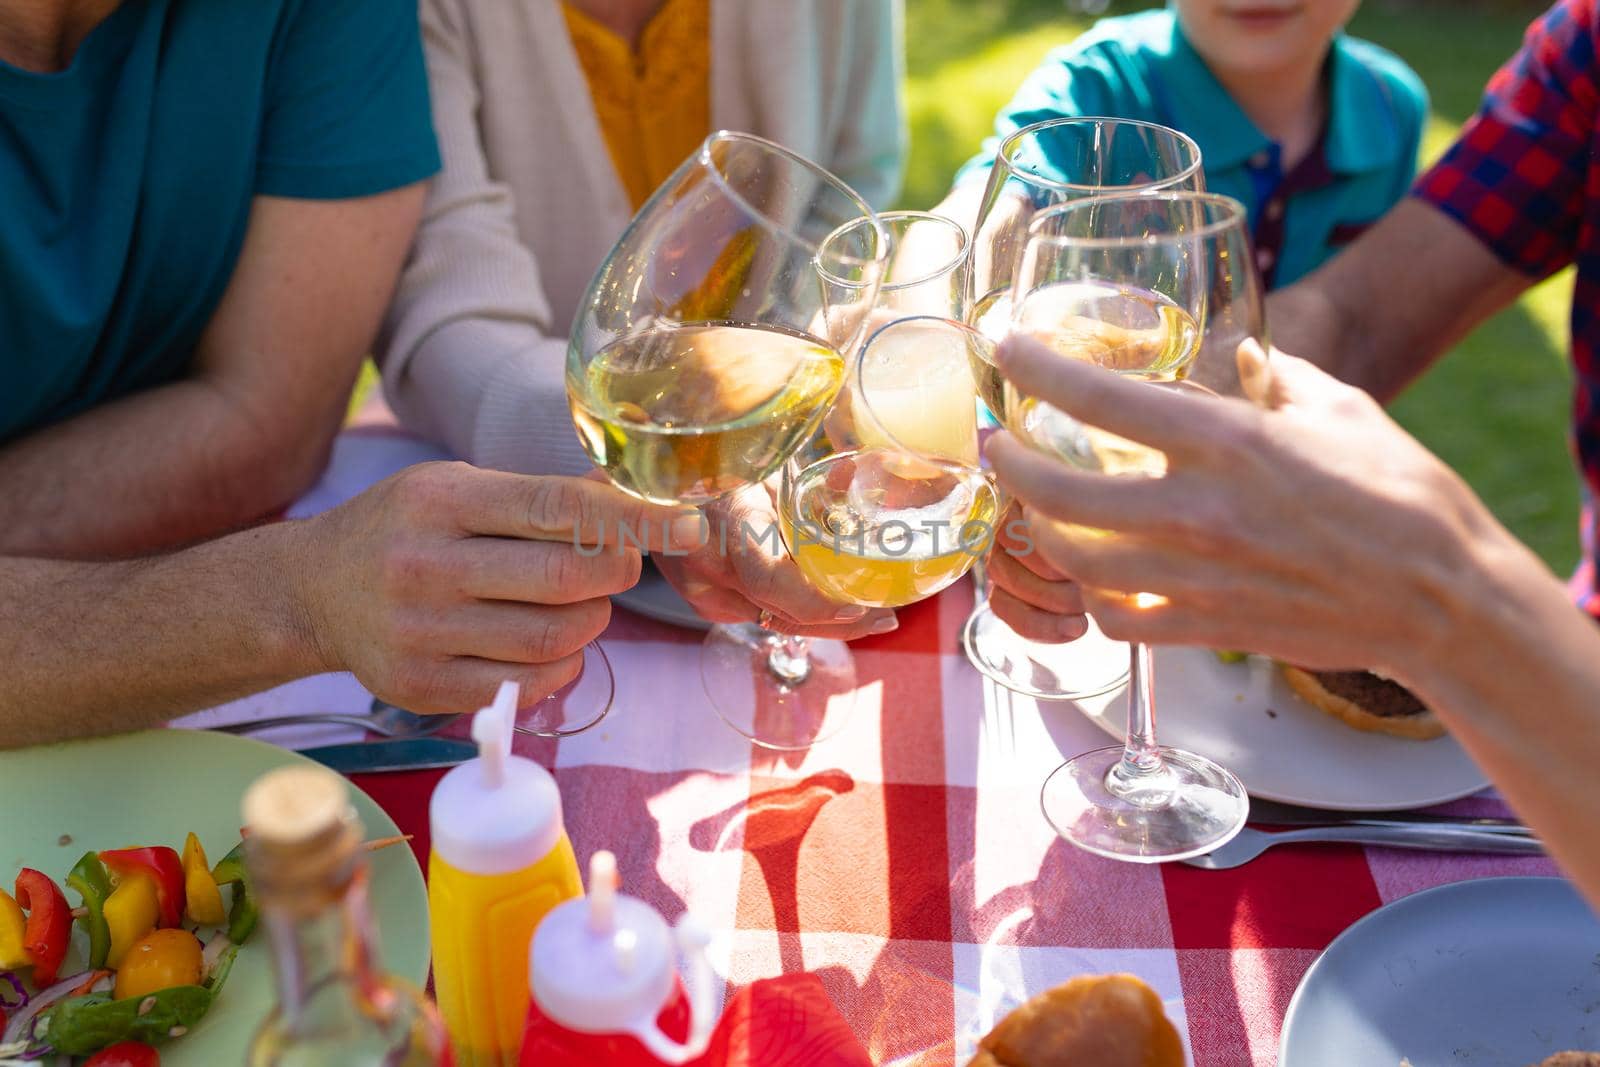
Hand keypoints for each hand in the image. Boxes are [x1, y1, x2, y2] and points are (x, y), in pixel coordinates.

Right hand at [295, 462, 700, 712]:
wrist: (312, 590)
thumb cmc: (404, 528)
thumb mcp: (457, 488)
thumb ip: (540, 496)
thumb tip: (635, 501)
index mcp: (441, 502)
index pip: (559, 507)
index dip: (634, 519)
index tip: (685, 526)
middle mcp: (426, 566)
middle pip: (568, 579)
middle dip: (617, 572)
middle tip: (621, 565)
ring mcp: (421, 634)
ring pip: (556, 638)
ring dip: (592, 621)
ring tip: (580, 602)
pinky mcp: (421, 688)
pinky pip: (527, 685)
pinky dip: (562, 666)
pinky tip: (551, 644)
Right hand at [652, 482, 898, 638]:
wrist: (645, 485)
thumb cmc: (709, 459)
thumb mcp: (756, 462)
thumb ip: (797, 481)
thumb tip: (853, 481)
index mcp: (721, 522)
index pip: (769, 579)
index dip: (817, 601)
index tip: (860, 605)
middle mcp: (706, 568)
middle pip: (781, 613)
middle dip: (838, 621)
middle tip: (884, 618)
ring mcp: (701, 593)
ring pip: (774, 619)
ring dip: (822, 618)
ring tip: (869, 615)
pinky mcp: (703, 604)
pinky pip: (760, 612)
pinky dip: (795, 609)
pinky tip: (827, 603)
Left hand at [984, 337, 1490, 678]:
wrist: (1443, 599)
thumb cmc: (1403, 493)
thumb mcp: (1341, 409)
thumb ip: (1277, 378)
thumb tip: (1239, 354)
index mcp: (1227, 442)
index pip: (1100, 397)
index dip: (1038, 368)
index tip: (1006, 350)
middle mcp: (1197, 510)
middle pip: (1060, 492)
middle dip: (1012, 464)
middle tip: (999, 445)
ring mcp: (1195, 577)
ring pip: (1076, 560)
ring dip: (1041, 530)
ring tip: (1036, 507)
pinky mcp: (1206, 628)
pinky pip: (1117, 618)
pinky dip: (1093, 596)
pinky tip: (1096, 576)